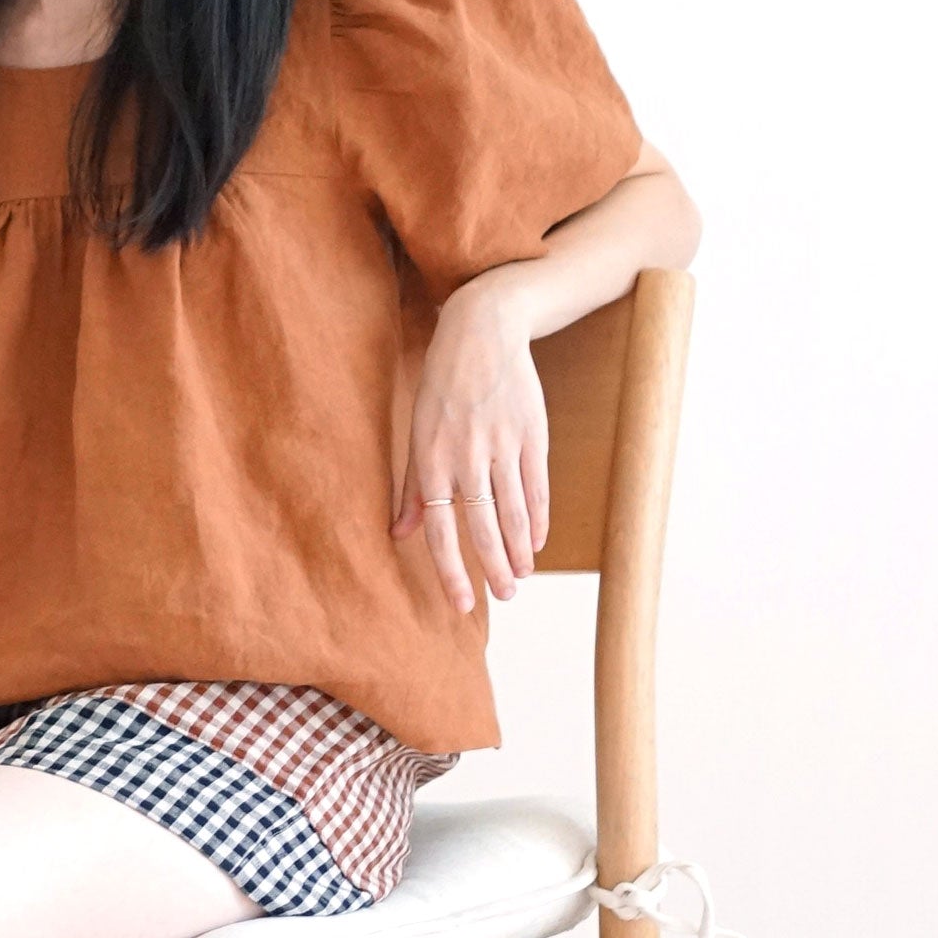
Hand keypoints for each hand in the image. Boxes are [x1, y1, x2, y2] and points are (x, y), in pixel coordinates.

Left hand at [388, 279, 547, 616]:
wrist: (483, 332)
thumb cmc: (443, 385)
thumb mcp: (418, 430)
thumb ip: (410, 486)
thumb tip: (399, 534)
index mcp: (431, 459)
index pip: (440, 529)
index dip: (451, 570)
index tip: (461, 604)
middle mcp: (466, 457)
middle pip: (482, 527)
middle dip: (493, 569)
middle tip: (505, 599)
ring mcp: (502, 446)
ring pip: (512, 512)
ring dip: (518, 551)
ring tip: (521, 578)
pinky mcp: (531, 434)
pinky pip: (536, 486)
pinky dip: (537, 518)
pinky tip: (537, 543)